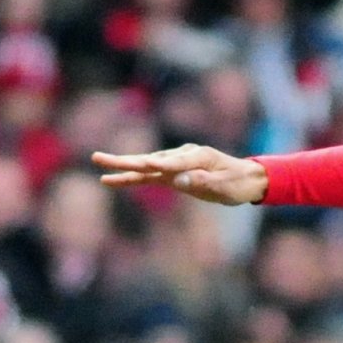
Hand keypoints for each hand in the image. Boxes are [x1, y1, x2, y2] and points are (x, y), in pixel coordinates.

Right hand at [91, 144, 268, 204]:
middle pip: (151, 158)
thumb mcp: (227, 186)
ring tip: (99, 165)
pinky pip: (149, 176)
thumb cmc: (238, 183)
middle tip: (101, 158)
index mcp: (198, 156)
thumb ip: (205, 181)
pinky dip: (131, 177)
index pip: (176, 161)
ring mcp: (175, 164)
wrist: (244, 179)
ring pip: (145, 166)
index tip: (145, 164)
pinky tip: (112, 179)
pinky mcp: (172, 174)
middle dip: (127, 160)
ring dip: (122, 166)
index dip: (161, 164)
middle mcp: (182, 156)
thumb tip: (181, 179)